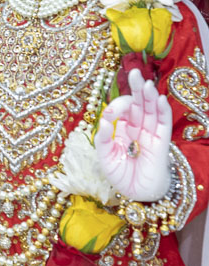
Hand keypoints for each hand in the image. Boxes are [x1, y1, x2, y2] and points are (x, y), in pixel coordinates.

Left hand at [94, 68, 172, 201]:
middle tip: (133, 72)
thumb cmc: (121, 175)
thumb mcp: (104, 157)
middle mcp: (137, 128)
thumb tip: (103, 120)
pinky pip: (163, 123)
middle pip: (138, 104)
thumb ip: (102, 139)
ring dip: (148, 96)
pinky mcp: (161, 142)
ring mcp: (150, 134)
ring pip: (150, 111)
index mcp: (122, 130)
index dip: (116, 107)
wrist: (137, 194)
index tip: (109, 114)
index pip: (121, 111)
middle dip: (135, 89)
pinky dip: (161, 111)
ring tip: (145, 82)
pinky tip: (158, 99)